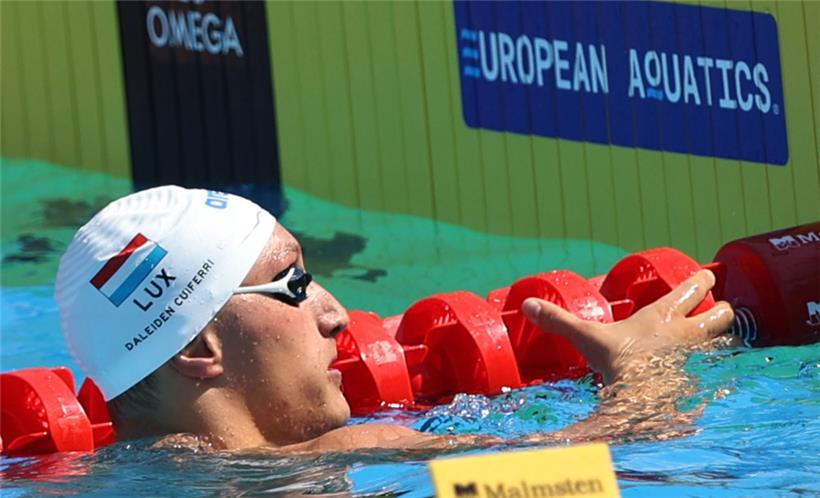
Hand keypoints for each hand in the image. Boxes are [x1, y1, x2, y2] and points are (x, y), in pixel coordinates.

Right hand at [521, 270, 734, 383]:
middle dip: (722, 311)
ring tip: (721, 339)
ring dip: (722, 339)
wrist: (642, 400)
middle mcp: (686, 335)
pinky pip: (714, 378)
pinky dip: (715, 377)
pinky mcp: (699, 386)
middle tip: (723, 308)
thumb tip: (528, 305)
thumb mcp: (587, 338)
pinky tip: (711, 382)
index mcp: (663, 316)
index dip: (701, 281)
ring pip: (723, 343)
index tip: (709, 275)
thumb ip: (559, 322)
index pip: (690, 290)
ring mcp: (696, 361)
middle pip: (720, 316)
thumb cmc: (619, 362)